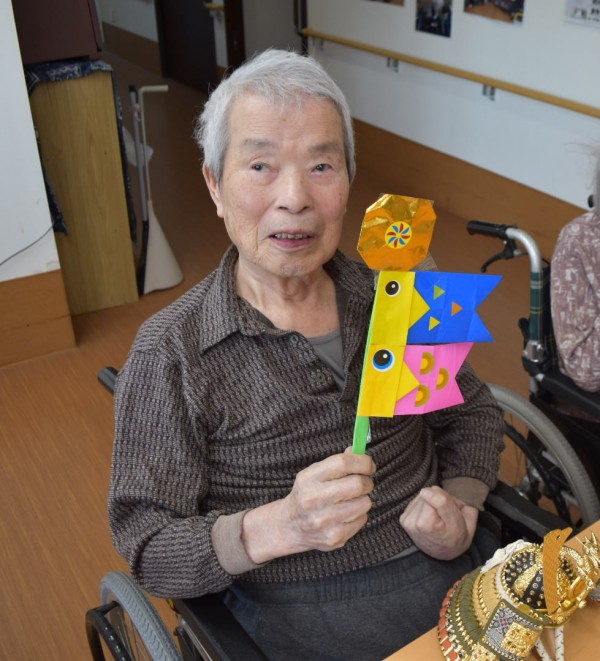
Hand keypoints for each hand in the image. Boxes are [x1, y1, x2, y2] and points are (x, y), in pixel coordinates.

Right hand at [243, 448, 375, 561]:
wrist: (289, 526)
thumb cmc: (307, 494)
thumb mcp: (314, 473)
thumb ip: (337, 462)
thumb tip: (358, 452)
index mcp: (310, 478)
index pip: (343, 463)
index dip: (362, 462)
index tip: (368, 465)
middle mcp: (314, 499)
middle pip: (357, 484)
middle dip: (367, 481)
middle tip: (363, 483)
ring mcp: (324, 521)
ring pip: (364, 503)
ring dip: (363, 499)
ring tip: (352, 500)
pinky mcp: (334, 537)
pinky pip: (362, 519)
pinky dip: (359, 515)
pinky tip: (346, 514)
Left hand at [399, 486, 477, 559]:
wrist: (444, 553)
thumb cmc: (457, 537)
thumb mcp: (467, 522)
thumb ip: (454, 502)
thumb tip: (432, 489)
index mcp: (432, 525)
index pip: (439, 496)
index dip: (448, 499)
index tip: (453, 508)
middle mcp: (417, 524)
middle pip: (429, 493)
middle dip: (438, 499)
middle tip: (445, 515)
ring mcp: (408, 522)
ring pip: (422, 496)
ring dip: (430, 503)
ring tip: (437, 518)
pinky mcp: (403, 520)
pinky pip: (415, 501)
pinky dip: (423, 506)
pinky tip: (428, 518)